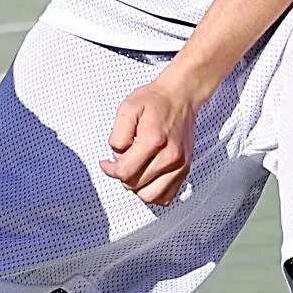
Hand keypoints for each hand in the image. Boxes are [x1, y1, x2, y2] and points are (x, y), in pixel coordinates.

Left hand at [102, 77, 199, 206]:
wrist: (180, 96)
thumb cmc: (155, 101)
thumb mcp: (127, 109)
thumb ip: (118, 135)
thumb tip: (116, 157)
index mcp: (153, 140)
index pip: (125, 172)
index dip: (110, 170)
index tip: (107, 163)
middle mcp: (169, 156)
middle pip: (135, 185)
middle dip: (123, 175)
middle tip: (123, 160)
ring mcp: (179, 165)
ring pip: (150, 196)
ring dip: (138, 187)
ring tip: (135, 170)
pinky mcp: (185, 169)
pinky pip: (166, 197)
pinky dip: (153, 193)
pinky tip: (147, 179)